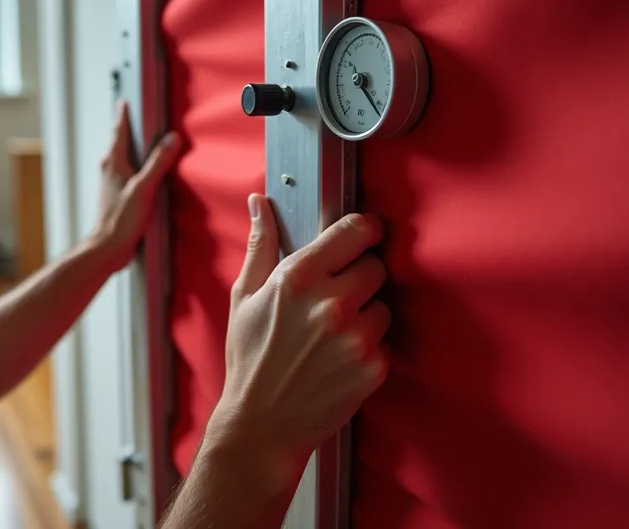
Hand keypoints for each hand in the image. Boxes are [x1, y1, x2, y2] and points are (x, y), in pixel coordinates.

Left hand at [88, 100, 182, 269]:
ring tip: (141, 139)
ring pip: (121, 157)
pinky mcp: (116, 195)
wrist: (107, 246)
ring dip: (130, 147)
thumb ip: (158, 162)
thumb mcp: (144, 187)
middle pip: (118, 142)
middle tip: (133, 115)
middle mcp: (108, 169)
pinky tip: (142, 171)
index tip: (124, 101)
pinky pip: (125, 172)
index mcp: (113, 162)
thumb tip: (172, 139)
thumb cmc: (121, 219)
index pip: (118, 130)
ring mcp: (111, 182)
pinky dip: (133, 165)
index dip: (122, 115)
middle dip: (126, 128)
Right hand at [204, 195, 390, 486]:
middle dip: (359, 277)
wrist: (261, 425)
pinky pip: (384, 341)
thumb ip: (261, 245)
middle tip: (334, 299)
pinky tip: (338, 361)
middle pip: (375, 266)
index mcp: (298, 278)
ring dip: (365, 315)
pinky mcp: (374, 366)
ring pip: (383, 305)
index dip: (363, 230)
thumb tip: (261, 202)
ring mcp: (355, 336)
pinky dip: (367, 349)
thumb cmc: (249, 359)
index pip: (356, 231)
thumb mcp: (244, 297)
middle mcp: (331, 303)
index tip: (363, 236)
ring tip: (331, 336)